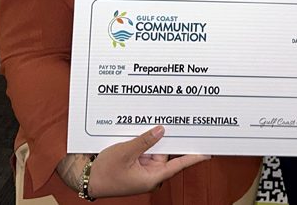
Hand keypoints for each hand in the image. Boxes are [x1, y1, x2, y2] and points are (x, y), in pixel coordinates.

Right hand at [57, 126, 209, 197]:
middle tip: (185, 120)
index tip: (208, 152)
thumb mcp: (125, 152)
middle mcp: (151, 173)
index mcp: (152, 176)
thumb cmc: (105, 172)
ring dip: (157, 136)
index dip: (194, 156)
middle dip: (173, 136)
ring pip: (157, 147)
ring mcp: (144, 167)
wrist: (88, 178)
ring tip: (162, 118)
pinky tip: (148, 126)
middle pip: (168, 151)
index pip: (178, 164)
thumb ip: (144, 141)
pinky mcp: (138, 162)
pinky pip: (148, 148)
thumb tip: (162, 130)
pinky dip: (148, 139)